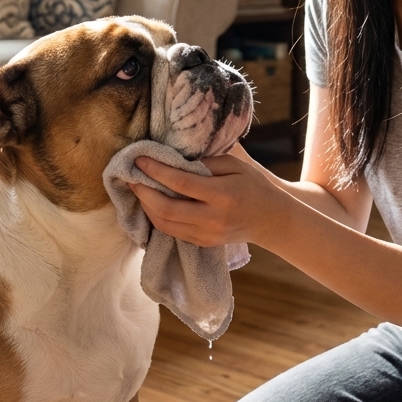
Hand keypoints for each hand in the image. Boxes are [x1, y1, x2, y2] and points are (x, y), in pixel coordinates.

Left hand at [130, 153, 285, 246]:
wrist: (270, 220)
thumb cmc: (253, 186)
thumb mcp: (236, 166)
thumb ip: (206, 162)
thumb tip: (174, 160)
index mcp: (222, 195)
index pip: (180, 182)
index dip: (156, 170)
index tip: (140, 159)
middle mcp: (212, 218)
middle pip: (166, 208)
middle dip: (143, 191)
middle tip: (130, 175)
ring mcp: (206, 234)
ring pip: (164, 223)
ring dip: (146, 206)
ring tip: (137, 188)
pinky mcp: (202, 243)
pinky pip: (171, 231)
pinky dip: (156, 217)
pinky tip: (150, 204)